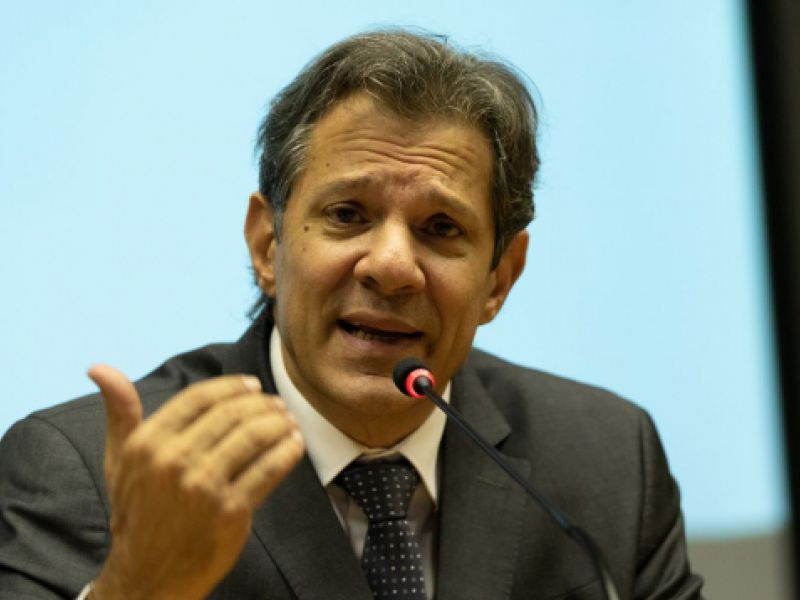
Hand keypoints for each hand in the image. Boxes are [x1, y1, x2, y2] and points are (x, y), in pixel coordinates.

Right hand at [86, 365, 303, 599]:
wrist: (147, 573)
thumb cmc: (137, 512)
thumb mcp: (120, 461)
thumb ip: (119, 413)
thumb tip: (99, 367)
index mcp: (148, 443)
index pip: (199, 397)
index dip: (231, 386)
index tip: (253, 386)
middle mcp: (174, 461)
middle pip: (232, 414)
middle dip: (262, 404)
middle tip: (277, 404)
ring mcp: (204, 486)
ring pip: (254, 437)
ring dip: (279, 423)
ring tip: (288, 421)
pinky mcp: (231, 509)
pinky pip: (268, 469)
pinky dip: (287, 452)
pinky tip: (294, 445)